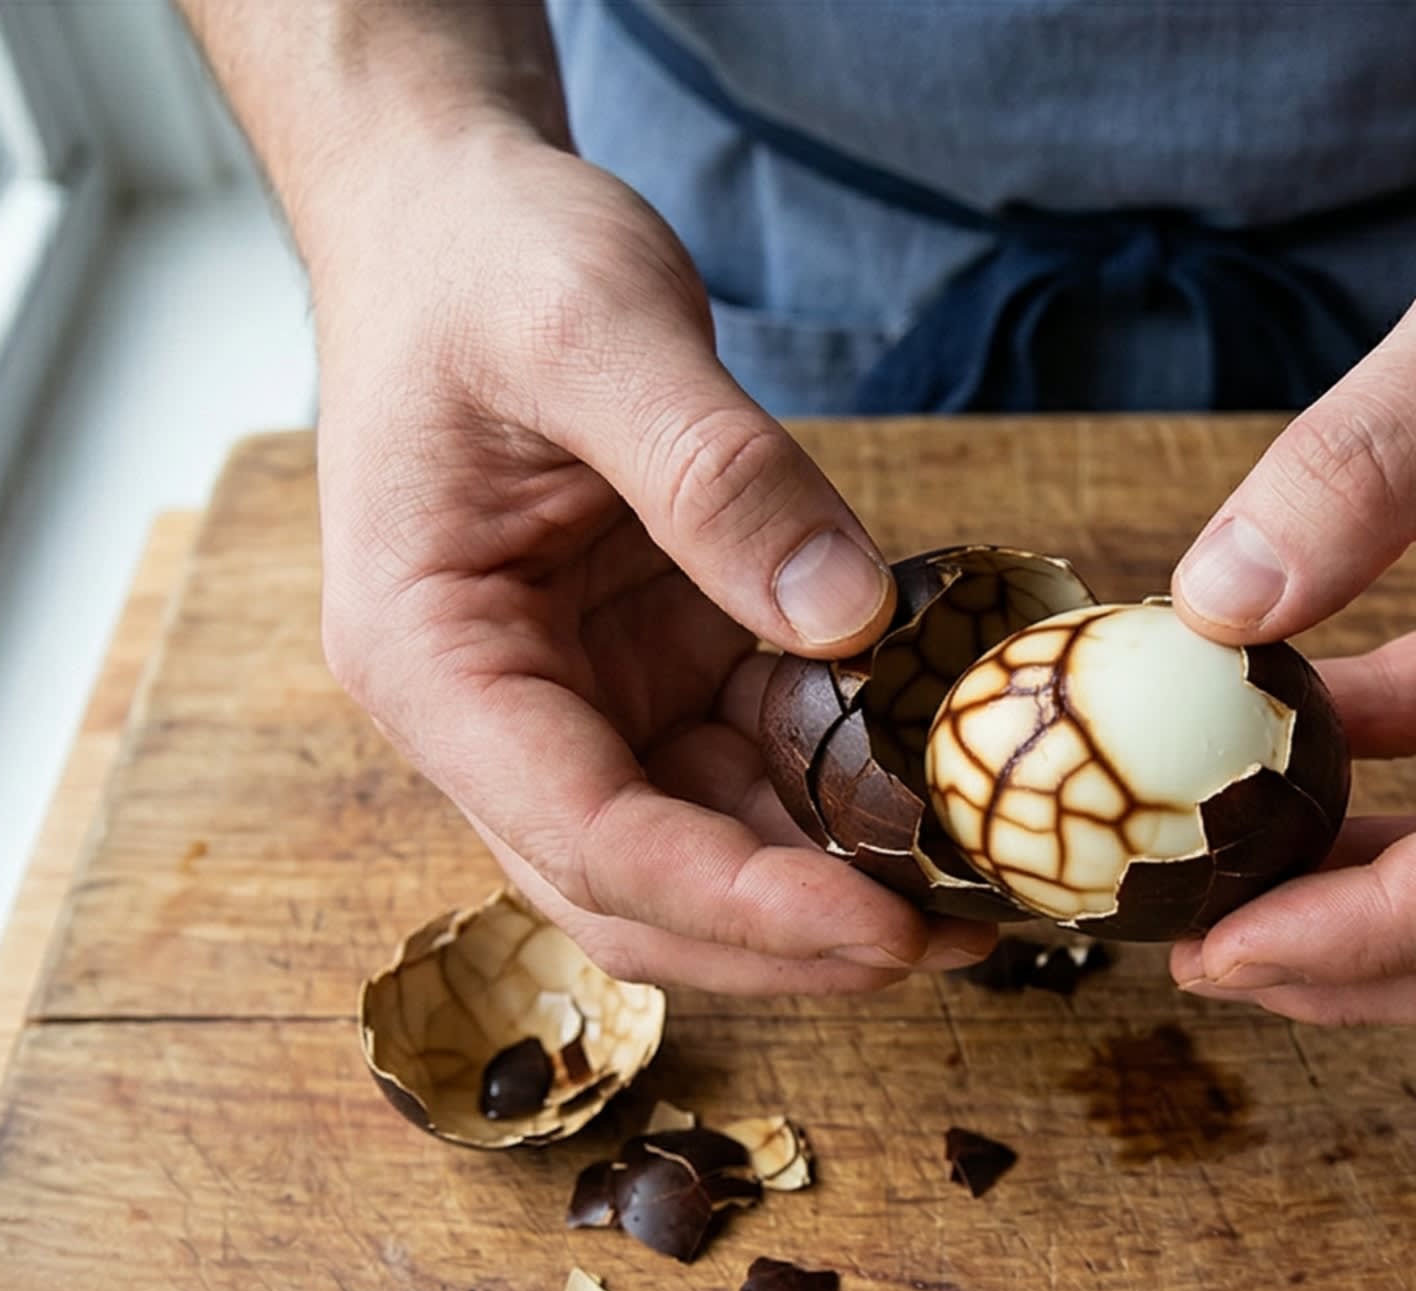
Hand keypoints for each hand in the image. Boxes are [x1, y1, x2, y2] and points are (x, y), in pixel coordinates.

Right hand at [306, 120, 994, 991]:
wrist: (458, 222)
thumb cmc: (486, 263)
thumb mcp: (595, 332)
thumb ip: (713, 473)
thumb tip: (846, 618)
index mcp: (432, 659)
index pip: (585, 837)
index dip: (736, 902)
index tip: (878, 929)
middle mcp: (495, 710)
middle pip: (641, 889)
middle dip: (793, 936)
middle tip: (957, 943)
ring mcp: (579, 696)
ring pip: (706, 843)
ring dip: (834, 881)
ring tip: (983, 890)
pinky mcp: (653, 666)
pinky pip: (754, 756)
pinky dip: (845, 785)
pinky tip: (949, 785)